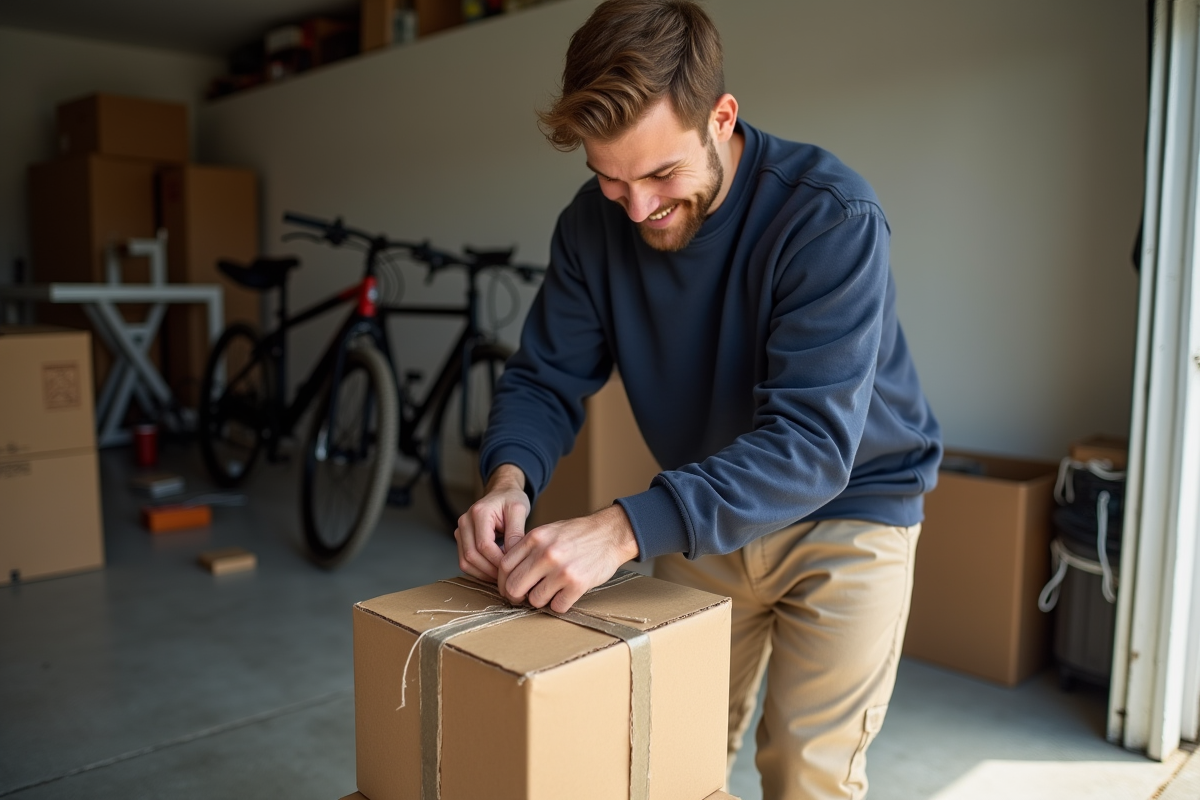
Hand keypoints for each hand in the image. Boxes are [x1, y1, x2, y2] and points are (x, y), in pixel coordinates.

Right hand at [454, 464, 529, 581]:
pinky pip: (465, 562)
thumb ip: (516, 533)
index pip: (483, 545)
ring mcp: (460, 532)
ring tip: (502, 576)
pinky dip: (479, 571)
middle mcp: (465, 522)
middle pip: (471, 556)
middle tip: (509, 576)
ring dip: (484, 573)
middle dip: (490, 570)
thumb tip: (513, 557)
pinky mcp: (461, 541)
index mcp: (479, 513)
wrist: (502, 494)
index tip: (513, 568)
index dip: (498, 561)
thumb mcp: (519, 511)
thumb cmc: (511, 500)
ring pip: (465, 562)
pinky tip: (494, 572)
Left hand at [498, 504, 639, 612]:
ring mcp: (561, 570)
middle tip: (525, 597)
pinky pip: (557, 607)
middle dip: (517, 597)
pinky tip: (565, 594)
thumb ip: (528, 549)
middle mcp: (546, 553)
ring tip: (551, 591)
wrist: (610, 534)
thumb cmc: (578, 534)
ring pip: (535, 600)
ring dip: (541, 601)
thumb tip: (508, 574)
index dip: (503, 581)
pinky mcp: (577, 584)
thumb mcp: (548, 531)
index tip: (509, 588)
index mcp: (535, 538)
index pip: (504, 566)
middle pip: (514, 587)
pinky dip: (559, 605)